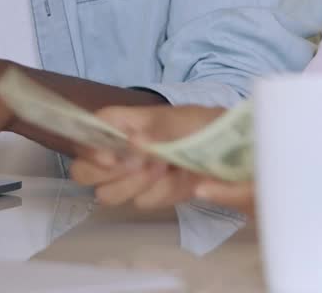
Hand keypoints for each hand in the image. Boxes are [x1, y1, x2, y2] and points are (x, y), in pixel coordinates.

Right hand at [68, 105, 255, 214]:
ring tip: (166, 169)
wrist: (238, 152)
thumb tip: (133, 144)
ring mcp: (135, 175)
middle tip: (142, 165)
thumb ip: (156, 131)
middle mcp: (122, 150)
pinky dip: (162, 193)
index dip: (89, 146)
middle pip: (83, 171)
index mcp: (125, 123)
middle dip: (109, 174)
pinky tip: (180, 181)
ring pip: (108, 194)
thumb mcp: (181, 120)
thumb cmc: (205, 124)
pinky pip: (142, 203)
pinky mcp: (153, 194)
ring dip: (137, 184)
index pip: (88, 131)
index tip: (111, 159)